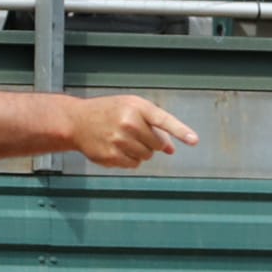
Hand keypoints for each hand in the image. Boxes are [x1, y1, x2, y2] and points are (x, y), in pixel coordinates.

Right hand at [68, 96, 199, 167]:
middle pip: (158, 144)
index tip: (194, 140)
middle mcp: (129, 123)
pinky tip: (117, 148)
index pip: (164, 120)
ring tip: (124, 139)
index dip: (181, 131)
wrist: (77, 121)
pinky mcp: (112, 156)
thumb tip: (172, 149)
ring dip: (141, 151)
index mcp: (136, 107)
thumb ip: (154, 126)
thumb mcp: (132, 109)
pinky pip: (134, 164)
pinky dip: (130, 159)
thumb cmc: (109, 112)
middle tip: (135, 133)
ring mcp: (120, 140)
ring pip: (147, 156)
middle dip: (152, 142)